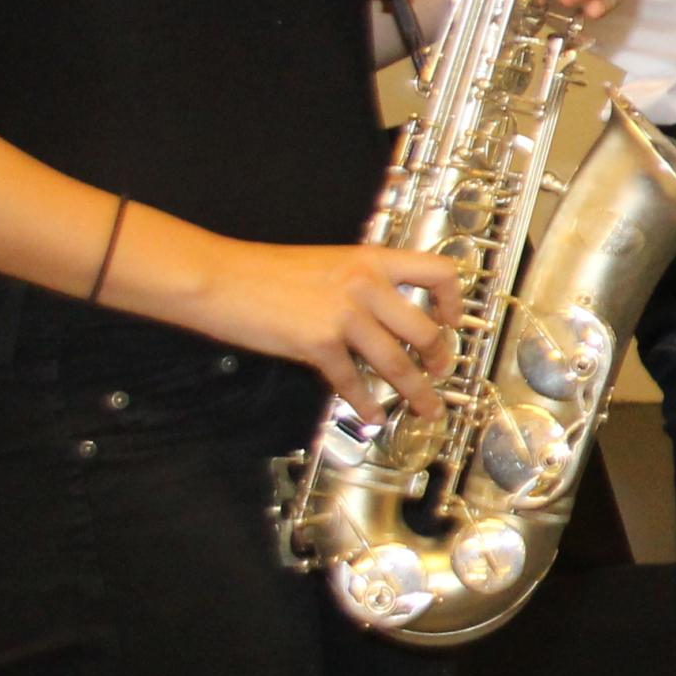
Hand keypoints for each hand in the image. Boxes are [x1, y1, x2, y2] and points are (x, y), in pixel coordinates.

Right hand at [175, 237, 464, 417]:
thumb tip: (388, 314)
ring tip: (425, 407)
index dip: (454, 300)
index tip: (453, 322)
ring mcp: (344, 315)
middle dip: (440, 359)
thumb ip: (362, 284)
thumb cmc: (266, 272)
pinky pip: (353, 382)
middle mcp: (366, 285)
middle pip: (425, 330)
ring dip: (416, 392)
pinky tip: (372, 415)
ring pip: (397, 363)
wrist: (221, 278)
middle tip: (442, 373)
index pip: (438, 271)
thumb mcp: (329, 263)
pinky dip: (366, 404)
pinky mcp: (318, 343)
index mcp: (372, 260)